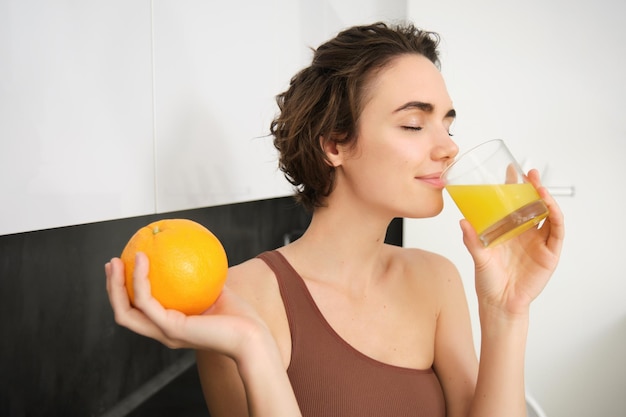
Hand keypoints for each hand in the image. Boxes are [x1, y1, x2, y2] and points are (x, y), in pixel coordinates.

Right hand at [105, 253, 272, 358]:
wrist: (253, 337)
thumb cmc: (241, 316)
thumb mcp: (215, 290)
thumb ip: (200, 277)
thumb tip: (193, 251)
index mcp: (171, 325)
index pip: (139, 311)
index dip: (126, 291)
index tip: (124, 266)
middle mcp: (163, 332)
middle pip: (124, 313)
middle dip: (112, 288)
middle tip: (112, 263)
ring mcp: (165, 332)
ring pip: (126, 312)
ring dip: (116, 286)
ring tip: (116, 262)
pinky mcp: (172, 329)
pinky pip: (147, 302)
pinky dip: (139, 280)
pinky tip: (142, 260)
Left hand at [460, 169, 564, 315]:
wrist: (499, 302)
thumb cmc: (488, 280)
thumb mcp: (478, 255)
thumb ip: (472, 239)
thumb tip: (462, 221)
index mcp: (509, 229)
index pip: (514, 203)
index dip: (514, 186)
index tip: (510, 169)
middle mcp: (526, 233)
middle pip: (534, 204)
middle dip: (534, 187)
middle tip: (529, 173)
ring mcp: (539, 242)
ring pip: (548, 214)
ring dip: (547, 198)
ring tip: (539, 186)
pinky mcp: (550, 254)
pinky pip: (557, 232)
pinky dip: (555, 217)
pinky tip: (550, 207)